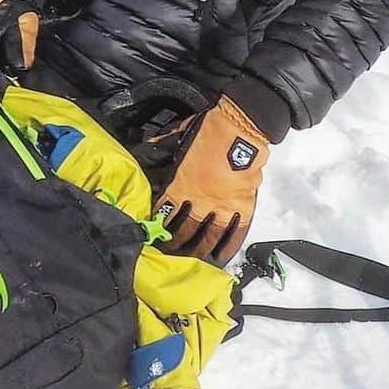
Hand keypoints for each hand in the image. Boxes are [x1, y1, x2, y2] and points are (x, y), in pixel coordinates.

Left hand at [152, 96, 268, 266]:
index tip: (154, 237)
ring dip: (199, 251)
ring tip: (193, 261)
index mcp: (180, 185)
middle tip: (170, 255)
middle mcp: (200, 201)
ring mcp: (223, 206)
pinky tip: (222, 257)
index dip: (158, 226)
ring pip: (209, 237)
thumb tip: (145, 148)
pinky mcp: (243, 205)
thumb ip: (161, 147)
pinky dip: (229, 246)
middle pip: (185, 230)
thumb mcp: (177, 136)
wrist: (241, 127)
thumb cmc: (208, 130)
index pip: (165, 212)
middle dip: (176, 245)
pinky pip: (236, 232)